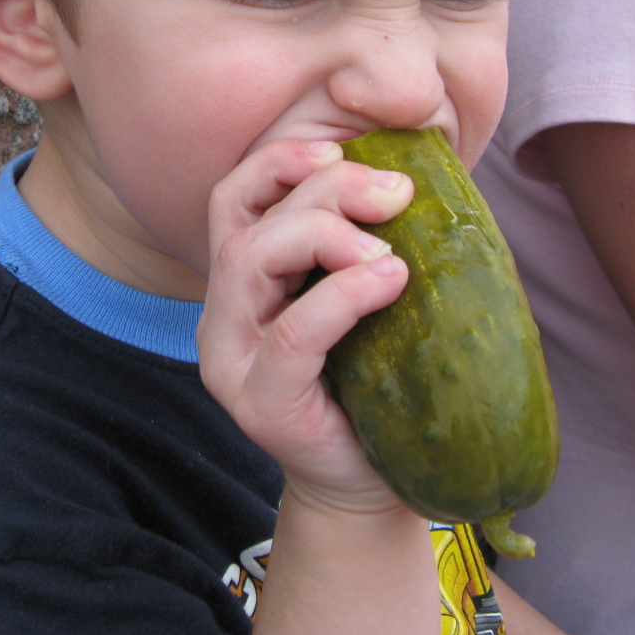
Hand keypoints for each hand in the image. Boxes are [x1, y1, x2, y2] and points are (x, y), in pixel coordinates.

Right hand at [197, 138, 415, 513]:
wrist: (374, 483)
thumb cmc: (376, 382)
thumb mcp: (361, 297)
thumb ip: (361, 241)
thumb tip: (413, 171)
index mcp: (240, 283)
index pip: (232, 196)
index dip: (281, 160)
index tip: (341, 151)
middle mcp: (222, 317)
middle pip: (245, 221)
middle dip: (323, 190)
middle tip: (397, 192)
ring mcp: (232, 362)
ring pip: (248, 260)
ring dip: (324, 233)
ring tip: (389, 249)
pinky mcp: (260, 405)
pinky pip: (290, 334)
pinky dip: (342, 296)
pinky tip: (390, 279)